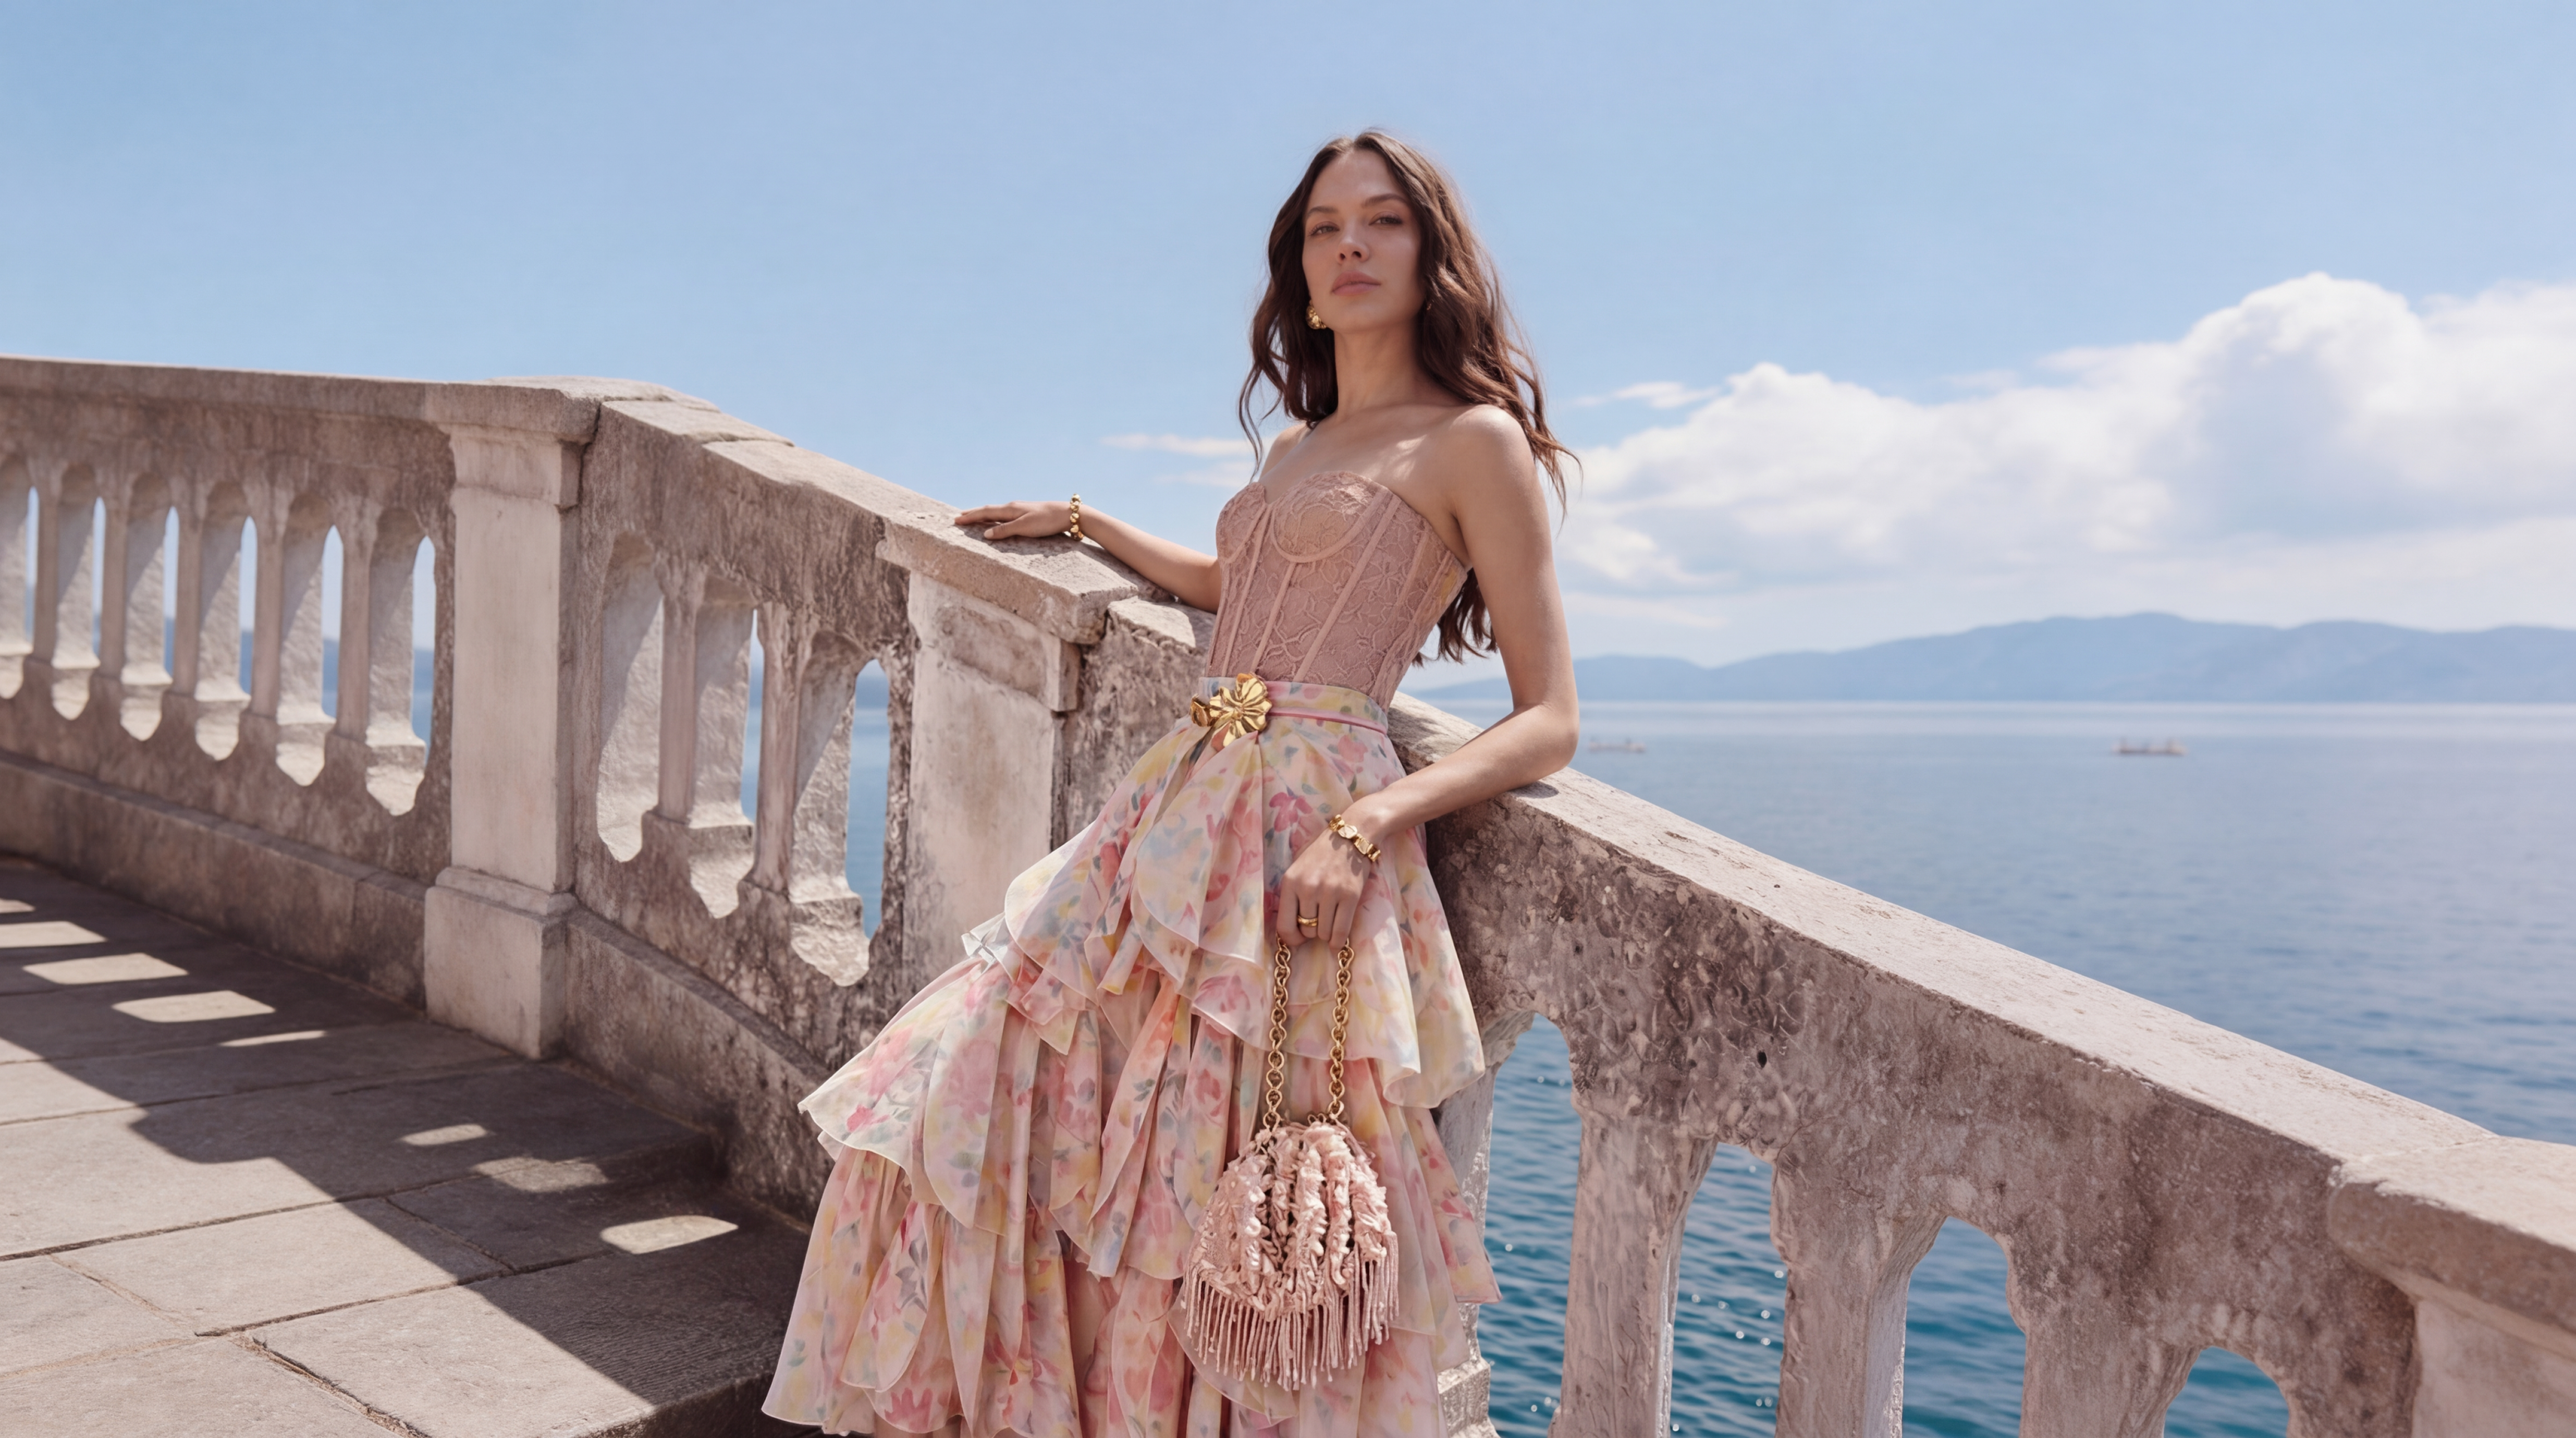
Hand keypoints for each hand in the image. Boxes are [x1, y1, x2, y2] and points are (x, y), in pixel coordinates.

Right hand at [955, 500, 1074, 540]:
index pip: (985, 512)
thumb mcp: (1024, 527)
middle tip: (959, 518)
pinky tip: (996, 518)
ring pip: (996, 511)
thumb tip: (985, 534)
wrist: (1068, 514)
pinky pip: (1004, 514)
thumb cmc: (1046, 521)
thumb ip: (1005, 530)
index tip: (956, 520)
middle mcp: (1013, 507)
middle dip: (973, 514)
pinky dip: (994, 516)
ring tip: (973, 516)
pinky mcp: (1027, 513)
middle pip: (988, 510)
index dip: (970, 517)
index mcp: (1010, 509)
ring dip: (983, 514)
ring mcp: (1020, 509)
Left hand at [1275, 803, 1390, 951]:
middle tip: (1317, 923)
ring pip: (1323, 933)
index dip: (1292, 939)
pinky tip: (1336, 942)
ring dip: (1326, 933)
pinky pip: (1341, 931)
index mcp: (1290, 882)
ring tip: (1329, 922)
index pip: (1284, 926)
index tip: (1299, 939)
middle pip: (1306, 930)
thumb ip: (1292, 894)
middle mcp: (1308, 888)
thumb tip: (1292, 928)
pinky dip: (1338, 941)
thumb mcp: (1297, 868)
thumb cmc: (1322, 853)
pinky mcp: (1350, 896)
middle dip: (1311, 931)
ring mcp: (1330, 893)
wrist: (1351, 836)